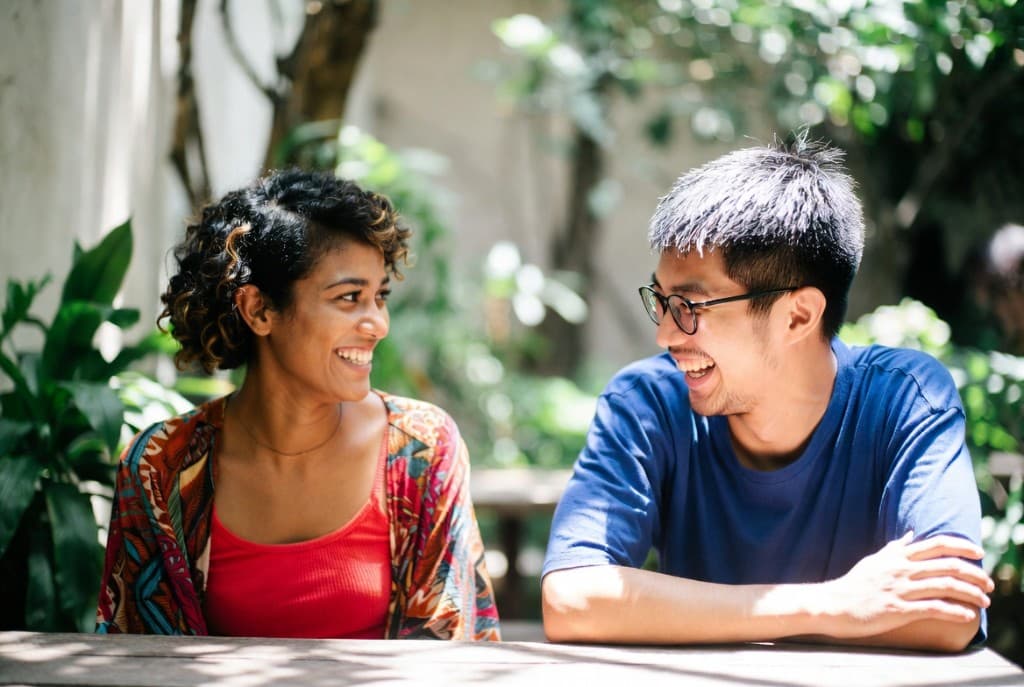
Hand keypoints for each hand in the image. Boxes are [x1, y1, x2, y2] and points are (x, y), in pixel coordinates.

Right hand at [815, 533, 993, 638]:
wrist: (834, 604)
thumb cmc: (854, 583)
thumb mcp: (874, 560)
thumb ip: (894, 548)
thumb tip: (911, 535)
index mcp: (897, 556)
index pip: (936, 544)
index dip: (961, 546)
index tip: (979, 553)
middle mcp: (901, 569)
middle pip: (947, 565)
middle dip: (974, 573)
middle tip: (989, 583)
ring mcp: (900, 589)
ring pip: (944, 586)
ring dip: (970, 593)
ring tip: (985, 600)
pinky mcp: (898, 609)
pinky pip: (933, 608)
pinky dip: (954, 611)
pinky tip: (967, 615)